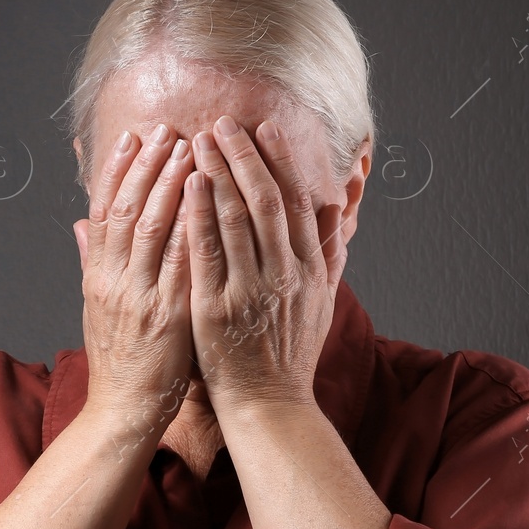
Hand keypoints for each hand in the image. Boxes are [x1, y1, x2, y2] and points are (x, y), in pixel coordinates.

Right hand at [74, 124, 196, 428]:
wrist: (122, 411)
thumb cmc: (120, 361)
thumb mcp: (98, 306)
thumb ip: (93, 260)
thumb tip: (81, 222)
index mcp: (98, 275)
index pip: (105, 209)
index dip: (118, 170)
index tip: (133, 136)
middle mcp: (114, 281)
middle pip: (128, 209)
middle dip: (149, 165)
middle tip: (169, 129)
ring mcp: (140, 297)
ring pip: (152, 228)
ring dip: (171, 184)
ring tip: (190, 148)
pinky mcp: (168, 317)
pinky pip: (182, 263)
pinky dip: (193, 227)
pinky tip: (208, 200)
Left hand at [184, 115, 344, 418]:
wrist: (269, 406)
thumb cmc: (290, 354)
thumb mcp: (322, 301)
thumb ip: (329, 253)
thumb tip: (339, 210)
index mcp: (309, 270)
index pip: (298, 203)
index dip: (282, 162)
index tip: (266, 129)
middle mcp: (284, 275)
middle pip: (267, 202)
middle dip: (245, 157)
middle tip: (225, 122)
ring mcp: (250, 291)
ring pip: (236, 219)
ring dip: (218, 174)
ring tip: (200, 139)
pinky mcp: (217, 309)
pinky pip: (207, 253)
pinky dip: (199, 214)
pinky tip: (189, 184)